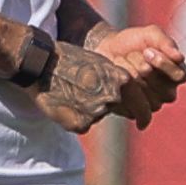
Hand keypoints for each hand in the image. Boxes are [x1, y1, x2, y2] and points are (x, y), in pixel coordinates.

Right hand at [32, 39, 154, 133]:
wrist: (41, 63)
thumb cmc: (69, 60)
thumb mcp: (100, 65)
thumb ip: (114, 82)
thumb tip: (124, 98)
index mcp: (121, 80)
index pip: (141, 104)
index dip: (144, 115)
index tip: (143, 124)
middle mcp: (112, 97)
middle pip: (118, 110)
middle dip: (108, 107)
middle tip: (92, 102)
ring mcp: (96, 112)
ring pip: (97, 116)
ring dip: (87, 110)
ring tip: (69, 92)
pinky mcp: (80, 124)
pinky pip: (81, 124)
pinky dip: (73, 118)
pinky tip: (62, 103)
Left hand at [87, 23, 185, 122]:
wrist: (106, 48)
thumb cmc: (133, 41)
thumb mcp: (151, 34)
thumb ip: (166, 42)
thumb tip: (180, 58)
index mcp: (177, 74)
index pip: (180, 76)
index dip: (164, 64)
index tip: (147, 50)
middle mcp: (168, 92)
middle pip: (166, 91)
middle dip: (145, 70)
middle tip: (132, 56)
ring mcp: (152, 103)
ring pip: (150, 101)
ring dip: (133, 79)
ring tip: (122, 65)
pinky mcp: (134, 112)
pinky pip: (134, 108)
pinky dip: (123, 91)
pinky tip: (117, 78)